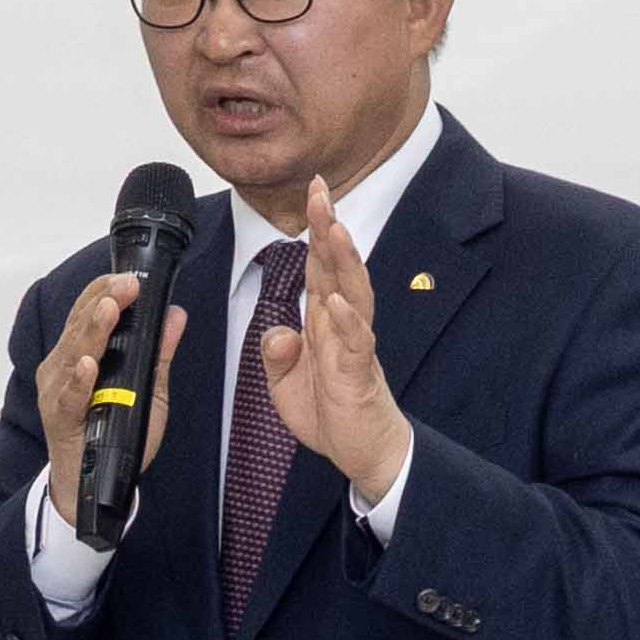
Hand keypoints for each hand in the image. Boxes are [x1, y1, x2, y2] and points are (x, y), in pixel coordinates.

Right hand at [32, 275, 188, 539]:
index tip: (133, 278)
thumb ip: (159, 353)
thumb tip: (175, 315)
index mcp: (80, 353)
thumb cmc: (110, 434)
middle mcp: (63, 367)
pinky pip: (69, 396)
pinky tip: (89, 365)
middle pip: (80, 325)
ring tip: (110, 310)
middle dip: (104, 301)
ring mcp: (57, 391)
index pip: (88, 311)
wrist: (89, 483)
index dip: (107, 291)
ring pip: (73, 353)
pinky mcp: (59, 418)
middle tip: (127, 284)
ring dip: (92, 331)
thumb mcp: (147, 390)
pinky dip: (79, 380)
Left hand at [268, 177, 408, 500]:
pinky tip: (338, 300)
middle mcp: (342, 323)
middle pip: (336, 267)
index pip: (318, 264)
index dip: (314, 229)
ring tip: (334, 229)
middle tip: (321, 189)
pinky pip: (357, 341)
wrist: (361, 449)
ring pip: (352, 293)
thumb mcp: (286, 381)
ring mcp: (354, 344)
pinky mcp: (360, 373)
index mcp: (323, 319)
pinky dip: (348, 319)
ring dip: (343, 261)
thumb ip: (277, 352)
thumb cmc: (330, 410)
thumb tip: (277, 330)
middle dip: (327, 227)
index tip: (313, 191)